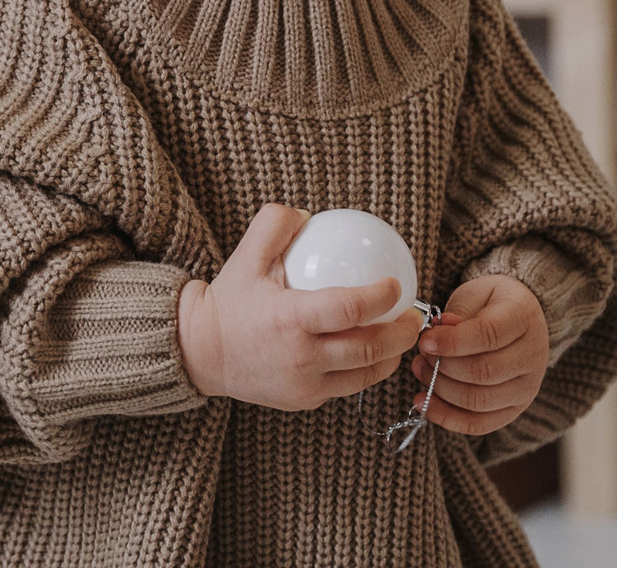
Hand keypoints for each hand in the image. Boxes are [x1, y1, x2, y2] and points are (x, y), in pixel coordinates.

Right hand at [177, 204, 424, 411]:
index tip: (396, 283)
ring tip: (402, 336)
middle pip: (369, 348)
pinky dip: (365, 370)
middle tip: (414, 315)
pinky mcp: (304, 401)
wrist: (201, 352)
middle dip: (403, 333)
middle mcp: (302, 358)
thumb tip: (310, 215)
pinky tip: (374, 352)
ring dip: (392, 356)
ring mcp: (305, 385)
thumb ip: (275, 224)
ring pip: (365, 375)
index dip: (381, 297)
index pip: (349, 309)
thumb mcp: (245, 255)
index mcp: (290, 319)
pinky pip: (346, 387)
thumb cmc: (229, 301)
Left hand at [409, 272, 548, 435]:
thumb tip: (436, 334)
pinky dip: (448, 417)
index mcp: (523, 318)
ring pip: (479, 401)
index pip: (488, 335)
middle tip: (421, 354)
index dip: (452, 341)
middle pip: (483, 372)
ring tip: (421, 370)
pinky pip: (479, 424)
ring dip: (441, 389)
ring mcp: (527, 387)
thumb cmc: (491, 303)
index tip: (425, 340)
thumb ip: (457, 313)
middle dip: (443, 366)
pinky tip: (424, 403)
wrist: (520, 318)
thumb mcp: (475, 294)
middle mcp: (532, 356)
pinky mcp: (514, 409)